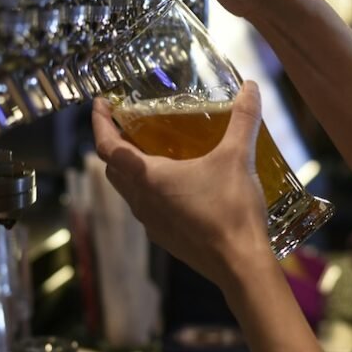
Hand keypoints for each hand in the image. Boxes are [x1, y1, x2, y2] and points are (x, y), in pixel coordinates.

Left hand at [92, 82, 275, 288]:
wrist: (239, 265)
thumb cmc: (230, 210)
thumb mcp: (238, 157)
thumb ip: (243, 119)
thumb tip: (251, 86)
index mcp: (148, 178)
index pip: (107, 147)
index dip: (100, 123)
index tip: (101, 104)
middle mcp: (141, 201)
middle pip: (113, 169)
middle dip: (113, 144)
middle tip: (126, 124)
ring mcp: (151, 223)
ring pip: (128, 190)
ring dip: (130, 169)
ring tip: (150, 151)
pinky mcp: (165, 238)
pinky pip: (146, 208)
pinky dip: (148, 190)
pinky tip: (175, 184)